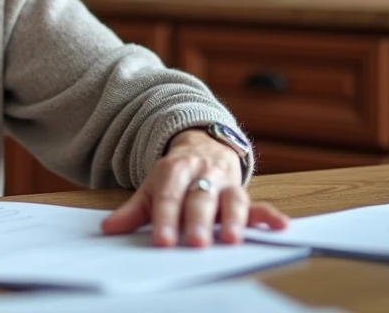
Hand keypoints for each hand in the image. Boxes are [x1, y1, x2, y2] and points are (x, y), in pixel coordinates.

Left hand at [101, 128, 287, 247]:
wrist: (203, 145)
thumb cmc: (175, 176)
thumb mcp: (152, 186)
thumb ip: (134, 210)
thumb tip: (108, 229)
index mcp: (174, 170)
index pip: (169, 196)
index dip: (166, 218)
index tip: (164, 241)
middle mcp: (202, 174)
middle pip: (200, 198)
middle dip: (198, 221)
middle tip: (197, 243)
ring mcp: (224, 183)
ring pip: (230, 200)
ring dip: (233, 219)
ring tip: (231, 239)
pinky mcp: (242, 193)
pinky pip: (258, 203)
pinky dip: (270, 214)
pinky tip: (281, 225)